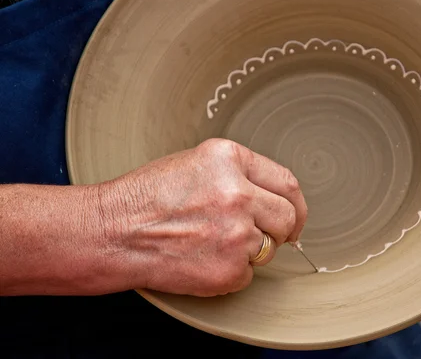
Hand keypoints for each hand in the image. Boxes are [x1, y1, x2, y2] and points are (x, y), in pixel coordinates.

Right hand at [99, 138, 307, 296]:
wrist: (114, 232)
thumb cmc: (147, 198)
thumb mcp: (196, 164)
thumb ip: (239, 174)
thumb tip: (275, 197)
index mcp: (230, 159)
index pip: (287, 182)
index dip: (294, 204)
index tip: (294, 217)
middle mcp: (238, 193)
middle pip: (287, 217)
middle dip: (281, 230)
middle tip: (260, 236)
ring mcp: (236, 233)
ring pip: (268, 247)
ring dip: (249, 250)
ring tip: (211, 243)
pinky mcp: (228, 269)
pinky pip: (247, 274)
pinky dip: (230, 272)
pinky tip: (201, 259)